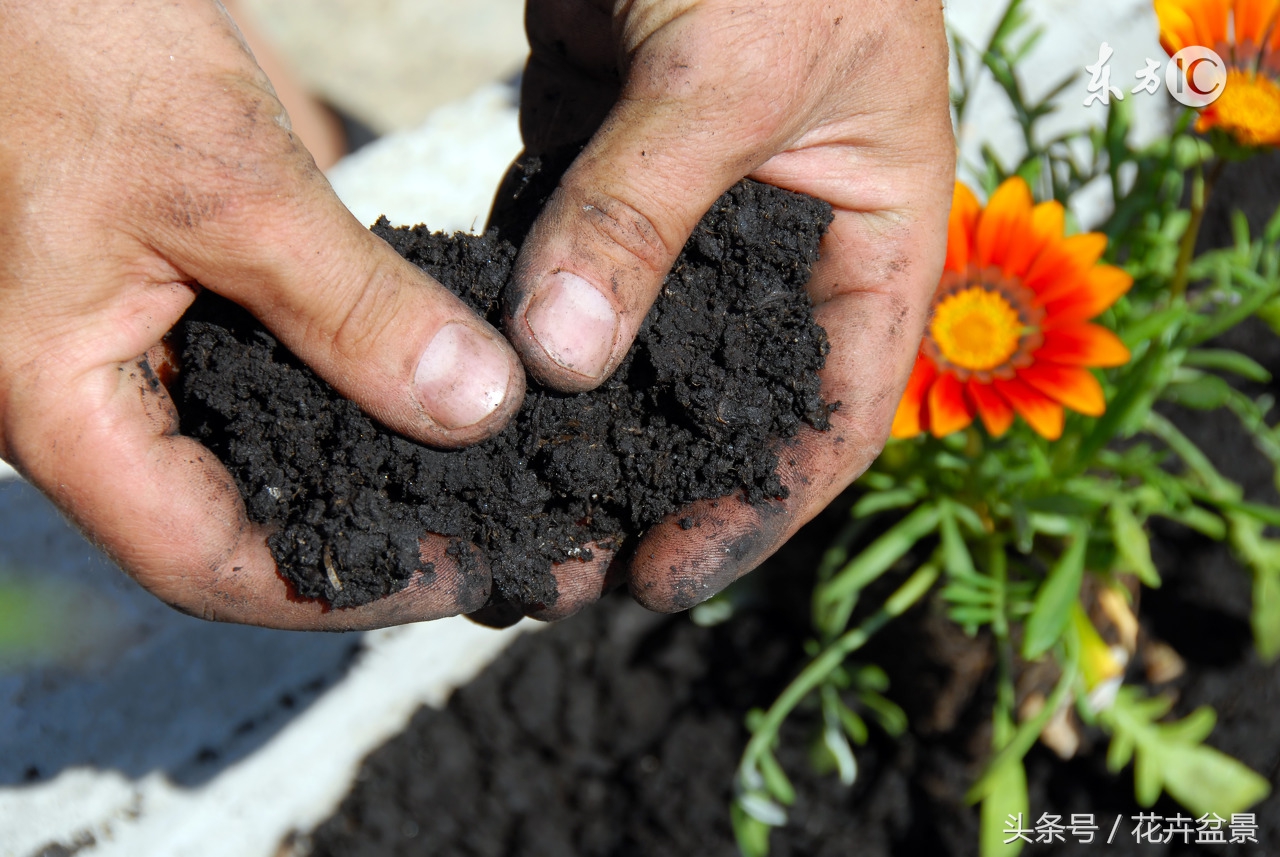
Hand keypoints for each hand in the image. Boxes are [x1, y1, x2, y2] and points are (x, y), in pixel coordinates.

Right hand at [0, 0, 524, 628]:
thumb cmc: (59, 43)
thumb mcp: (228, 182)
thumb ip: (350, 306)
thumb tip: (475, 406)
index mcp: (61, 406)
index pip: (209, 562)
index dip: (343, 587)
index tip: (465, 575)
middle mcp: (95, 402)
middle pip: (248, 522)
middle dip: (375, 543)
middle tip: (501, 541)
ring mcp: (135, 353)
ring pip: (267, 457)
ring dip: (376, 476)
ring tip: (495, 488)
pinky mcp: (180, 302)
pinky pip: (274, 379)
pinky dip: (357, 395)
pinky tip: (443, 397)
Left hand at [502, 0, 954, 617]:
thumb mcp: (729, 76)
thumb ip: (644, 215)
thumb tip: (560, 359)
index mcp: (872, 242)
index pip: (830, 419)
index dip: (756, 510)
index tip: (663, 575)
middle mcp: (784, 247)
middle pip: (726, 403)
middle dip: (655, 483)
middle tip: (567, 558)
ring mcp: (692, 210)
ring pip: (639, 344)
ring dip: (580, 419)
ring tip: (507, 497)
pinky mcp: (610, 167)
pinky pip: (568, 264)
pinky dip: (527, 319)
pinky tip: (471, 379)